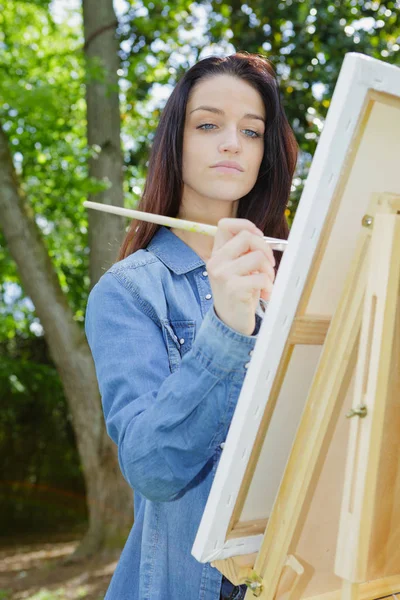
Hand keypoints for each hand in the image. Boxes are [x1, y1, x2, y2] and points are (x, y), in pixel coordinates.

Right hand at [206, 218, 275, 335]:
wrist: (230, 323)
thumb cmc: (239, 294)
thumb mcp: (237, 270)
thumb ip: (244, 253)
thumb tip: (261, 238)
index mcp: (217, 254)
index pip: (225, 225)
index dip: (246, 226)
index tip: (258, 238)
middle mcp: (216, 262)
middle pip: (247, 236)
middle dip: (266, 249)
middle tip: (269, 265)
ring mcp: (223, 275)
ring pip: (258, 257)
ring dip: (269, 271)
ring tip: (266, 283)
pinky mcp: (234, 289)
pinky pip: (262, 277)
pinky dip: (269, 286)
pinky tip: (265, 294)